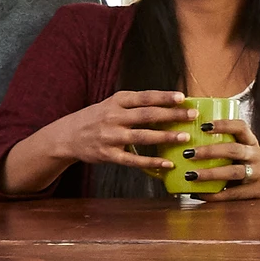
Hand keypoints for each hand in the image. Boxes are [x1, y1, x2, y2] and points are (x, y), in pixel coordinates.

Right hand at [1, 91, 195, 194]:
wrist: (67, 136)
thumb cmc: (96, 118)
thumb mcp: (111, 105)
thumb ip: (134, 105)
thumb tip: (167, 107)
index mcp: (116, 101)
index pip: (144, 97)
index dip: (164, 97)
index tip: (183, 97)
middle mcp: (113, 117)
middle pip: (147, 115)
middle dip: (172, 115)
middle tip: (192, 116)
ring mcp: (110, 137)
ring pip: (143, 136)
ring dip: (166, 137)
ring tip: (185, 137)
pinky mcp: (108, 155)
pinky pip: (133, 160)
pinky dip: (152, 162)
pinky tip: (167, 163)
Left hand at [185, 118, 259, 198]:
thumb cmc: (243, 168)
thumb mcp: (239, 155)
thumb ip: (220, 147)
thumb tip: (181, 143)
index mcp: (252, 142)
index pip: (241, 127)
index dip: (223, 124)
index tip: (203, 126)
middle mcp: (259, 155)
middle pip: (234, 150)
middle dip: (210, 151)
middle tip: (188, 153)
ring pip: (234, 172)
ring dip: (210, 173)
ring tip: (190, 175)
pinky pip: (233, 193)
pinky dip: (214, 194)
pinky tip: (198, 193)